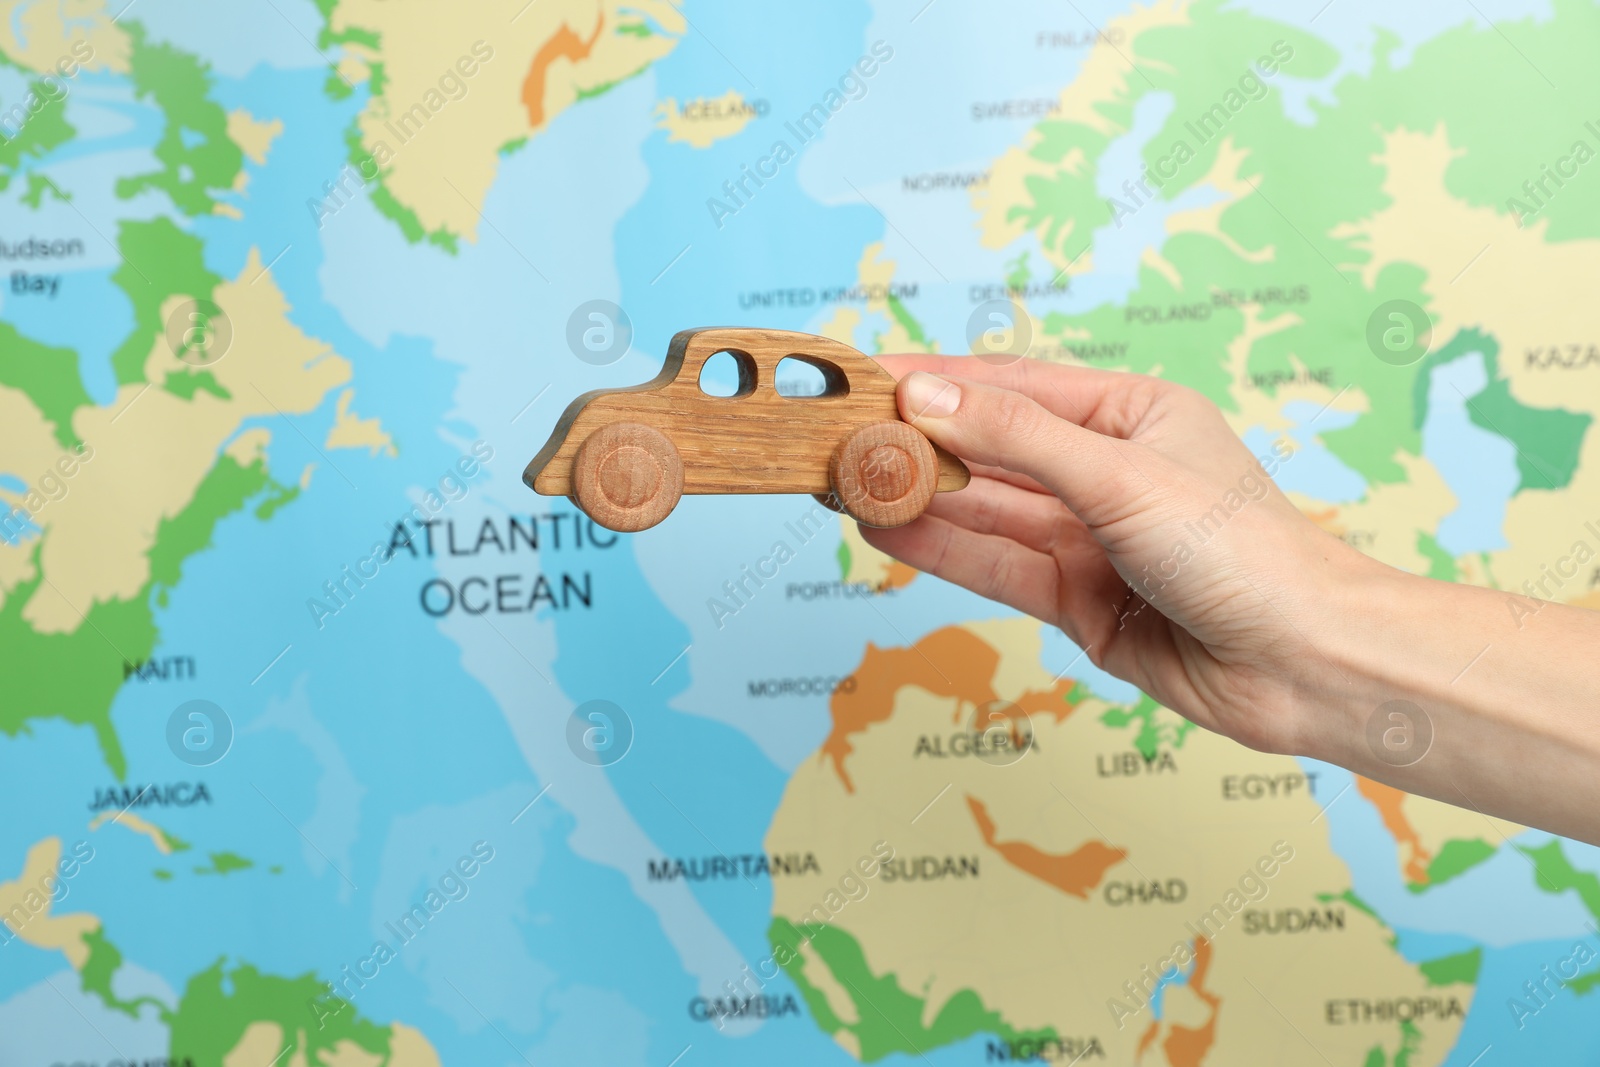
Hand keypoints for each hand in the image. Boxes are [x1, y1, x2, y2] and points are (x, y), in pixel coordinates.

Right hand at [863, 355, 1376, 757]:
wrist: (1302, 666)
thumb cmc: (1241, 550)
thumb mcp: (1119, 477)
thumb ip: (1016, 439)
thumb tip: (926, 396)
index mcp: (1131, 416)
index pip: (1015, 386)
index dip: (941, 381)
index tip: (870, 377)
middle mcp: (1105, 473)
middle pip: (992, 450)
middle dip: (919, 444)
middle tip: (840, 437)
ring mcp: (1089, 540)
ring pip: (985, 511)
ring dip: (918, 498)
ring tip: (845, 482)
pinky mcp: (1076, 602)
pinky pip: (995, 566)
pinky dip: (941, 548)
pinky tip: (887, 529)